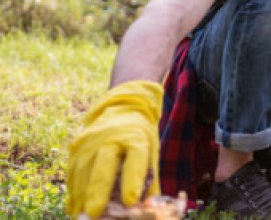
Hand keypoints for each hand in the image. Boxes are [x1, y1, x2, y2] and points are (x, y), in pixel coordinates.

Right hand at [67, 80, 162, 217]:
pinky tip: (75, 209)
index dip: (132, 180)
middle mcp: (111, 137)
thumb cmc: (139, 137)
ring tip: (83, 217)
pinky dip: (73, 192)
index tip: (130, 201)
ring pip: (83, 171)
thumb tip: (148, 209)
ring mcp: (90, 141)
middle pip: (103, 165)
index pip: (135, 158)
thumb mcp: (151, 152)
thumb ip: (150, 181)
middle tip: (95, 213)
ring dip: (81, 197)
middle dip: (98, 191)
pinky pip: (72, 173)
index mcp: (135, 137)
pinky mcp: (75, 147)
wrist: (122, 108)